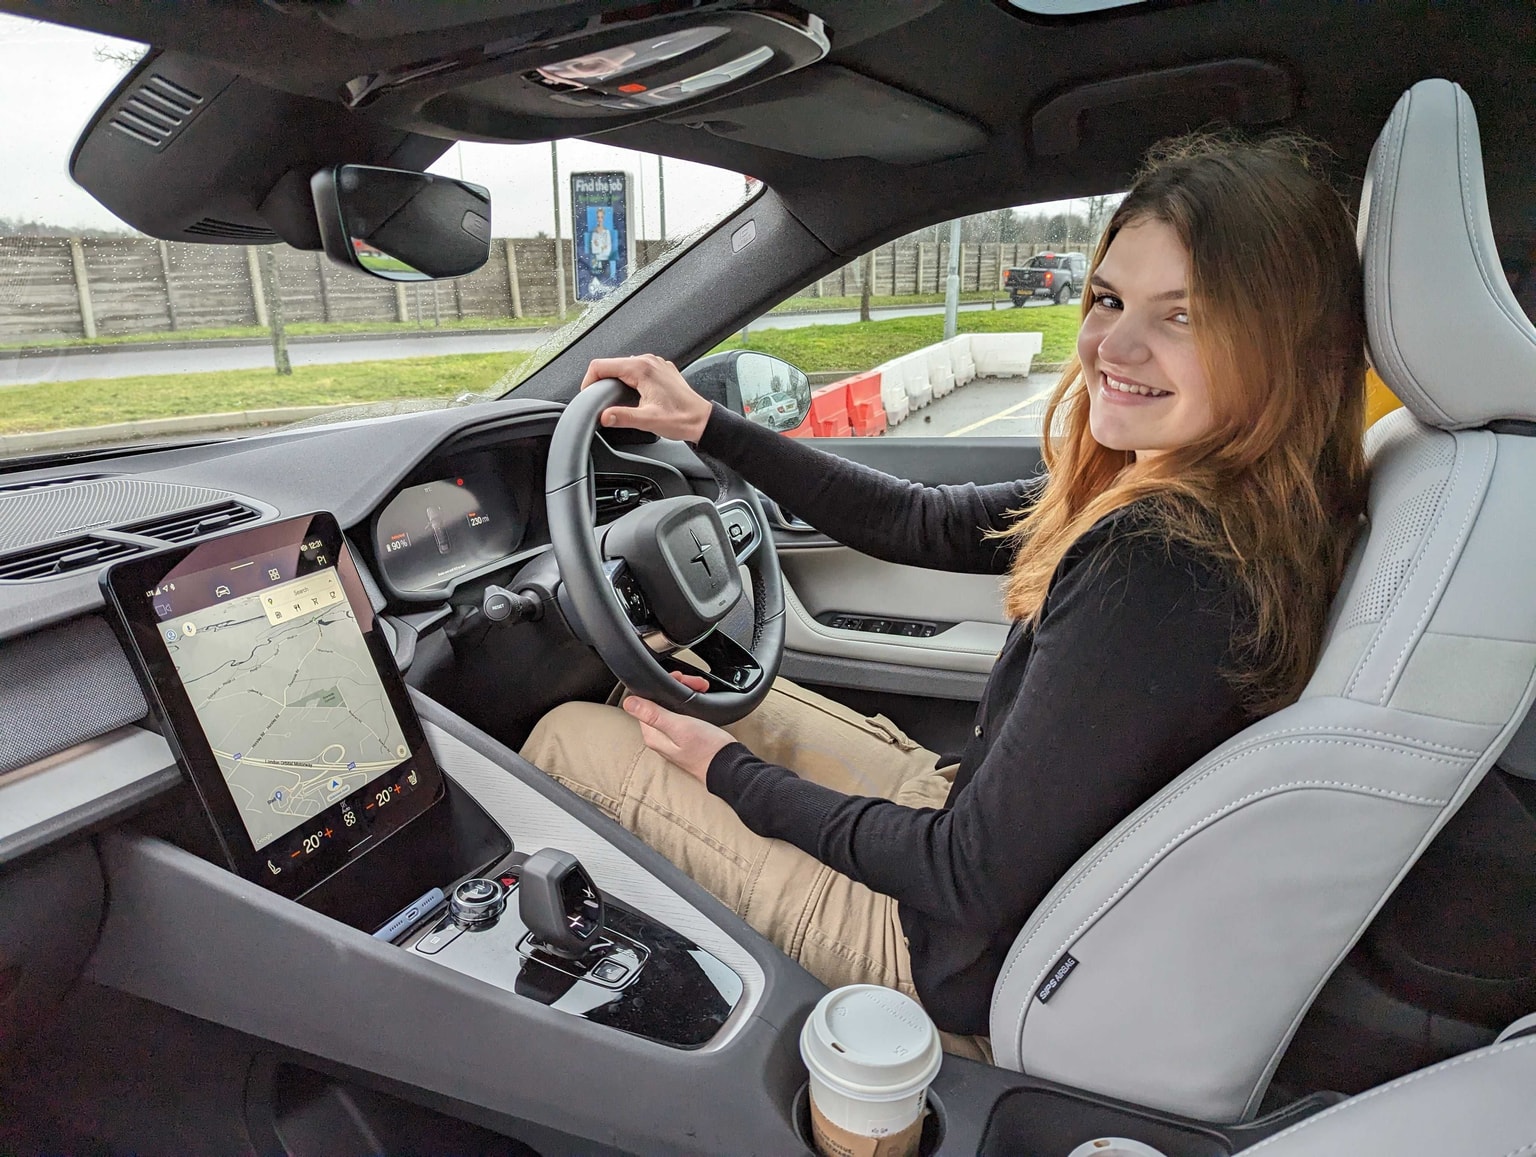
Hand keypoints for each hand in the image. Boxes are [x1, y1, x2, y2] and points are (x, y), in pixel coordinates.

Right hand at [581, 353, 712, 442]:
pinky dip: (628, 380)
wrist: (701, 419)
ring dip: (615, 380)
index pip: (601, 365)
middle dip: (601, 381)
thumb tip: (604, 416)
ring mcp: (655, 363)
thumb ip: (623, 417)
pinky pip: (636, 369)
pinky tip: (632, 395)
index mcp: (641, 368)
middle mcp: (647, 361)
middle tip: (599, 401)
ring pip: (623, 366)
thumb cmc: (681, 418)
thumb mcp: (648, 421)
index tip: (588, 395)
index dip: (589, 380)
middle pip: (611, 364)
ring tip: (614, 399)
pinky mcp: (659, 370)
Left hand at [623, 672, 734, 783]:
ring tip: (701, 689)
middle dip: (676, 688)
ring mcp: (672, 737)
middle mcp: (659, 737)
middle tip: (694, 684)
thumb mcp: (680, 727)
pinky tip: (701, 700)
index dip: (660, 687)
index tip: (679, 680)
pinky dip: (691, 703)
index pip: (646, 701)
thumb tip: (629, 702)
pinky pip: (682, 713)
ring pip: (672, 705)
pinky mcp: (685, 737)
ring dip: (685, 694)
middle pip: (659, 702)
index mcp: (653, 735)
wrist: (729, 766)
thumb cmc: (707, 749)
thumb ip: (653, 715)